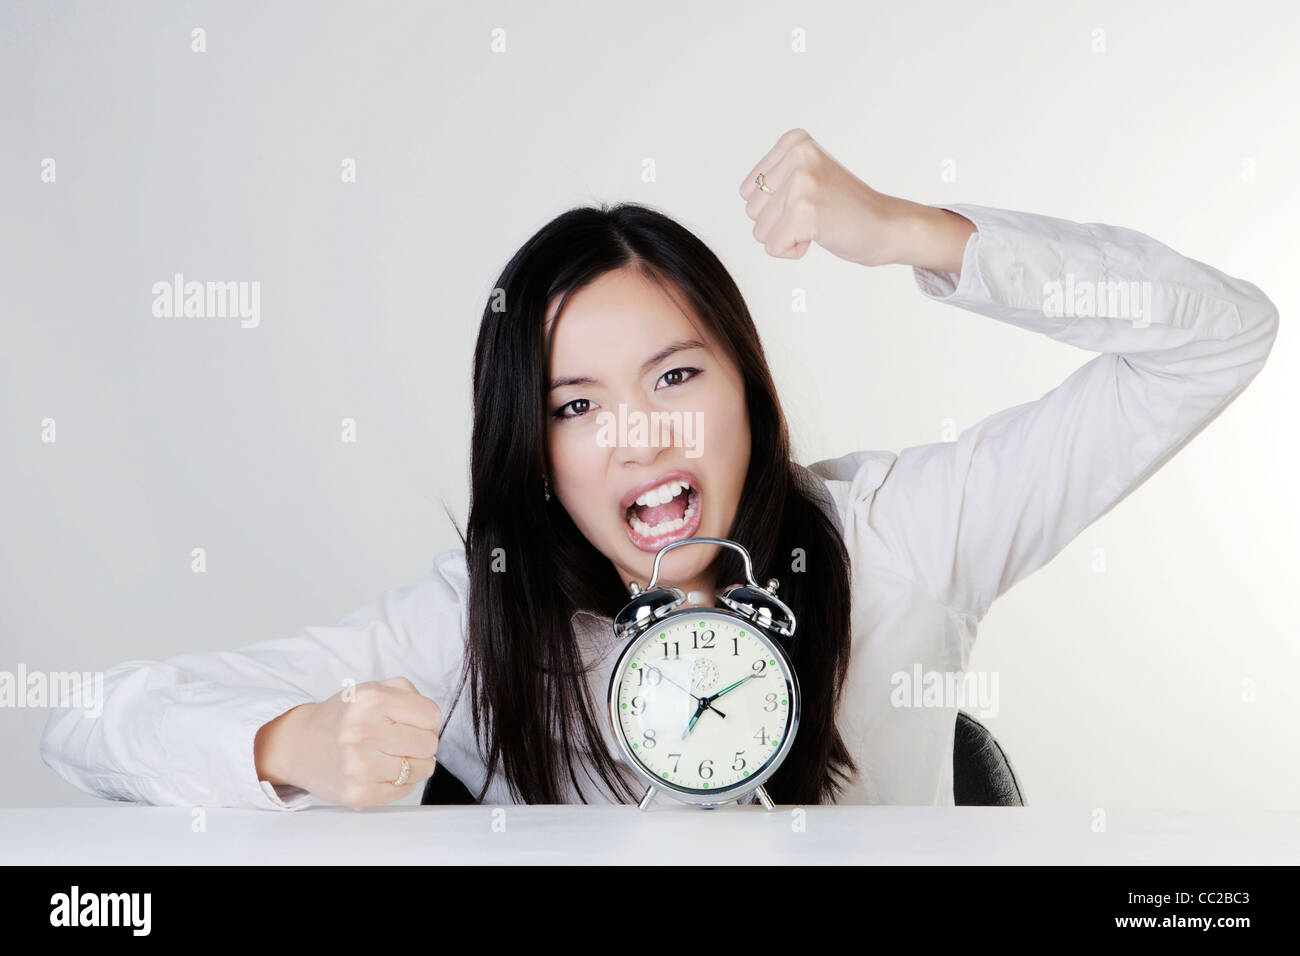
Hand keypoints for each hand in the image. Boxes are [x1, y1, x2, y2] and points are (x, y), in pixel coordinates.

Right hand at [254, 676, 441, 810]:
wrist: (298, 745)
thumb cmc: (342, 717)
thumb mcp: (371, 690)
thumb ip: (408, 694)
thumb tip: (433, 720)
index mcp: (370, 700)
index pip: (431, 715)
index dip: (426, 719)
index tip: (412, 722)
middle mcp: (363, 732)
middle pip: (429, 743)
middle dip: (421, 741)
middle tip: (400, 740)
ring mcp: (359, 766)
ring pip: (422, 769)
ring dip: (414, 763)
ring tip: (391, 756)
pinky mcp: (358, 793)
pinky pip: (405, 790)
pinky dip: (400, 782)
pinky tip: (381, 771)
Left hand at [738, 128, 974, 271]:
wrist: (885, 225)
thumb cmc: (842, 207)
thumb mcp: (806, 175)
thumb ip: (774, 178)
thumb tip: (744, 193)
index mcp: (795, 141)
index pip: (748, 190)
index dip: (773, 207)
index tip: (808, 200)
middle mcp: (798, 155)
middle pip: (752, 210)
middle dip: (778, 223)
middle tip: (815, 214)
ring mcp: (803, 182)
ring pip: (760, 231)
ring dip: (787, 236)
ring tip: (818, 223)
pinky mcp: (805, 211)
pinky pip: (773, 248)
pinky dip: (793, 251)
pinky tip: (820, 236)